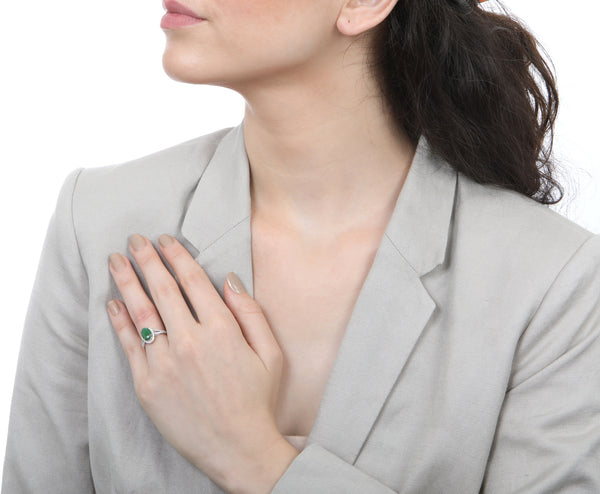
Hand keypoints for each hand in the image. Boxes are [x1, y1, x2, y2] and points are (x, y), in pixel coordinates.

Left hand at [106, 233, 298, 493]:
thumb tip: (229, 279)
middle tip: (135, 240)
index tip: (166, 240)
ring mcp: (165, 364)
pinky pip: (129, 346)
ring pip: (141, 313)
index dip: (177, 256)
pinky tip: (112, 302)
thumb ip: (250, 312)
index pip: (193, 281)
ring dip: (127, 282)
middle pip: (163, 290)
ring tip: (115, 260)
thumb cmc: (257, 399)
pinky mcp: (148, 385)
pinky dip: (119, 321)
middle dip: (147, 260)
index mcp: (221, 330)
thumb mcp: (270, 353)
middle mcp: (190, 341)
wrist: (237, 448)